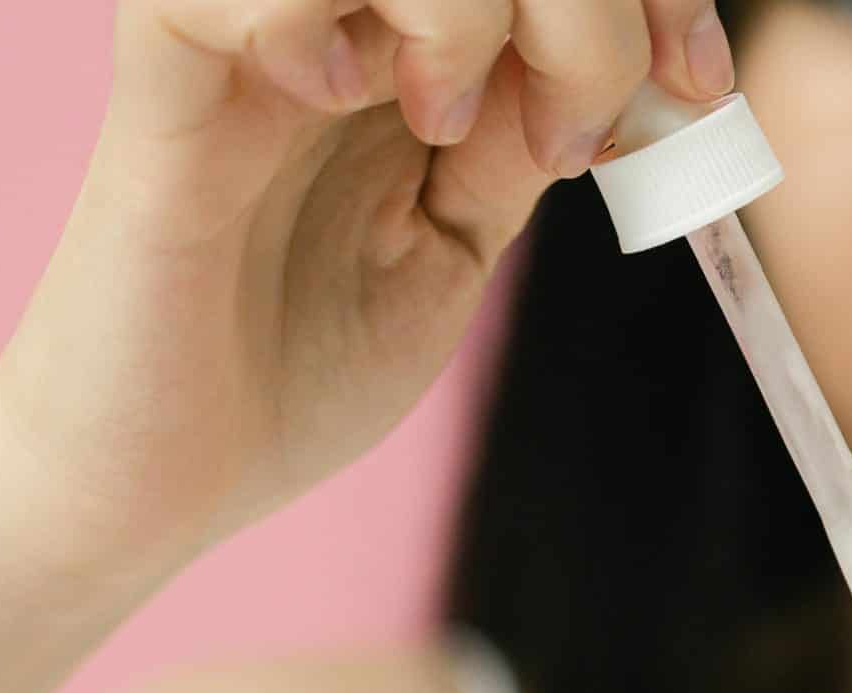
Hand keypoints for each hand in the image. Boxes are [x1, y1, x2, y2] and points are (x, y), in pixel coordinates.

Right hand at [0, 0, 732, 603]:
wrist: (151, 485)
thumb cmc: (287, 372)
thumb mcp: (451, 252)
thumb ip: (517, 147)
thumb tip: (634, 74)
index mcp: (399, 45)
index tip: (700, 82)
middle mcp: (327, 17)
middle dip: (582, 5)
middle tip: (574, 130)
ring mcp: (245, 34)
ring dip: (461, 2)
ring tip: (444, 120)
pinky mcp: (166, 77)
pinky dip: (314, 16)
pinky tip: (335, 91)